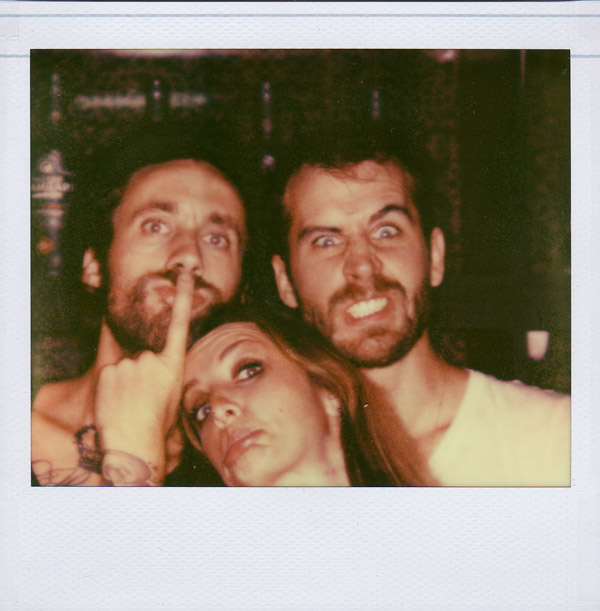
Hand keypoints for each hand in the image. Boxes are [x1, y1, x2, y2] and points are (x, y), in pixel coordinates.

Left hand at [96, 272, 193, 455]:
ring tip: (129, 403)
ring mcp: (129, 363)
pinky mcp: (108, 371)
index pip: (180, 324)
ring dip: (125, 381)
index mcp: (173, 364)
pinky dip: (111, 387)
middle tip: (142, 399)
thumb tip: (155, 366)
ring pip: (125, 367)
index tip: (184, 274)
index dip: (183, 297)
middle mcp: (152, 358)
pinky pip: (109, 375)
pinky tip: (116, 402)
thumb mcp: (172, 395)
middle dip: (141, 373)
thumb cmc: (158, 424)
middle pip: (143, 357)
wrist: (135, 442)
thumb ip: (164, 373)